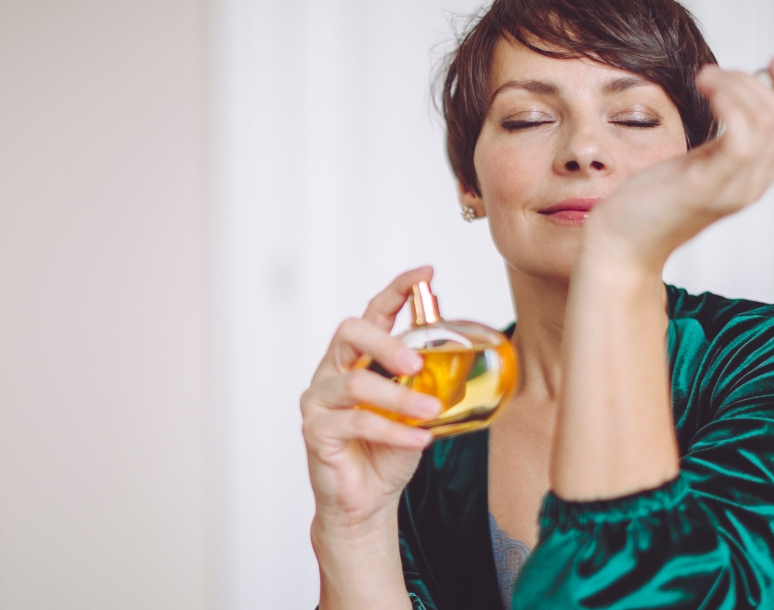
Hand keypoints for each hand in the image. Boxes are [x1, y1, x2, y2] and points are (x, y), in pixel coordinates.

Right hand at [301, 266, 442, 532]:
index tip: (425, 273)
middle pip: (350, 333)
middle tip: (417, 363)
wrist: (367, 500)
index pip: (373, 313)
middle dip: (386, 340)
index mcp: (357, 358)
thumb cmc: (388, 451)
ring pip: (356, 383)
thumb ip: (427, 382)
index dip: (397, 290)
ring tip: (431, 414)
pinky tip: (417, 439)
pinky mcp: (315, 431)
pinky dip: (392, 430)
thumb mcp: (416, 410)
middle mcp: (333, 371)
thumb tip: (458, 356)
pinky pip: (355, 422)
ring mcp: (319, 400)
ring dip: (399, 399)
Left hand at [586, 57, 773, 269]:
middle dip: (756, 82)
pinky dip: (729, 103)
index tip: (768, 63)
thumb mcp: (695, 166)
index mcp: (753, 178)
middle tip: (713, 75)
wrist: (620, 246)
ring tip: (704, 79)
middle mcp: (751, 185)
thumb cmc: (648, 204)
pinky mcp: (705, 188)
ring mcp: (732, 189)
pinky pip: (742, 139)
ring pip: (770, 121)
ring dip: (738, 85)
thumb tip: (732, 99)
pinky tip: (704, 91)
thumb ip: (721, 144)